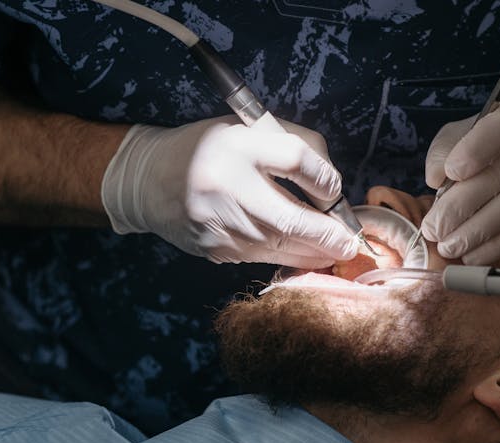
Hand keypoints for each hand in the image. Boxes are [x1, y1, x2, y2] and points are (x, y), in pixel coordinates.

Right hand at [101, 116, 357, 266]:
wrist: (149, 181)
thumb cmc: (209, 150)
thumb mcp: (247, 130)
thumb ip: (294, 144)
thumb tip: (331, 185)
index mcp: (236, 145)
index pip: (296, 160)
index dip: (325, 178)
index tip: (332, 189)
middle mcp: (226, 187)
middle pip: (293, 220)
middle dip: (329, 236)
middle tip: (350, 243)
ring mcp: (218, 225)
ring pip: (280, 247)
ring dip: (313, 252)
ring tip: (333, 250)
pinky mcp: (214, 249)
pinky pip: (260, 256)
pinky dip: (285, 255)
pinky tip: (298, 251)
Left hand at [422, 98, 499, 264]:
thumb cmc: (485, 152)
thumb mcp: (460, 138)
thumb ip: (443, 150)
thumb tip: (436, 176)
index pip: (498, 128)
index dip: (474, 151)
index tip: (451, 173)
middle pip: (498, 176)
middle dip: (458, 208)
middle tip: (433, 228)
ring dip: (474, 233)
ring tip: (447, 246)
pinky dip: (493, 246)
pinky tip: (471, 254)